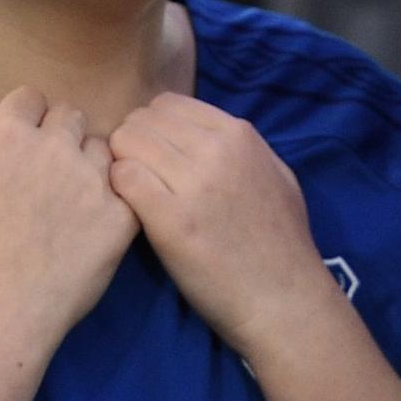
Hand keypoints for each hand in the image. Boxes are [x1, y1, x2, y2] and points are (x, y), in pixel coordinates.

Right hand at [0, 87, 136, 358]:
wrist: (0, 313)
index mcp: (9, 139)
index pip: (30, 97)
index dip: (24, 119)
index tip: (19, 148)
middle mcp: (57, 149)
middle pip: (70, 116)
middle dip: (58, 135)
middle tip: (44, 176)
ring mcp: (95, 179)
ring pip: (102, 146)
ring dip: (89, 162)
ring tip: (69, 201)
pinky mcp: (124, 211)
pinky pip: (127, 183)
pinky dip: (113, 195)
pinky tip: (93, 222)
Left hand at [106, 95, 336, 363]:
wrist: (282, 297)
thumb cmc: (282, 241)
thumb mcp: (276, 175)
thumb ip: (240, 149)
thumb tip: (201, 134)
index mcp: (239, 135)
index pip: (168, 104)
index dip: (153, 128)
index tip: (154, 155)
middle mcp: (216, 149)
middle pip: (142, 120)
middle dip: (132, 144)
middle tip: (139, 177)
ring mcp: (193, 183)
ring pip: (126, 143)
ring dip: (121, 165)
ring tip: (131, 194)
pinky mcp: (169, 220)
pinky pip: (122, 178)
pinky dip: (117, 189)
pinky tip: (129, 210)